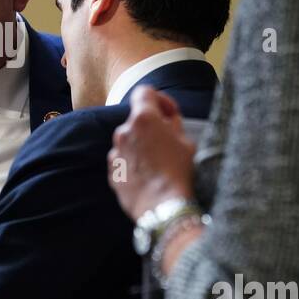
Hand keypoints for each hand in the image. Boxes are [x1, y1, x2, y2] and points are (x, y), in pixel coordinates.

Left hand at [108, 85, 197, 220]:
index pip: (144, 92)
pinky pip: (122, 160)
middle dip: (151, 127)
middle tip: (168, 141)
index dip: (159, 99)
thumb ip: (173, 124)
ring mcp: (115, 152)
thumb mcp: (186, 142)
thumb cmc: (179, 172)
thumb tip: (168, 120)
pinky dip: (133, 163)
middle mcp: (124, 131)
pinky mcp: (112, 172)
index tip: (169, 113)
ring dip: (141, 146)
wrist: (163, 207)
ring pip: (129, 141)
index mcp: (143, 118)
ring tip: (158, 163)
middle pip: (136, 120)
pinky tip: (148, 176)